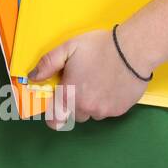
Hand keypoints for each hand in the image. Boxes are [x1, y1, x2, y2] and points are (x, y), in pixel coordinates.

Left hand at [25, 27, 152, 129]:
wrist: (134, 50)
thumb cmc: (99, 47)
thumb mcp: (68, 48)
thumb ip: (48, 64)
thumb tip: (33, 77)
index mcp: (70, 95)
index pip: (55, 120)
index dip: (53, 115)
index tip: (56, 106)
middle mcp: (87, 107)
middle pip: (75, 115)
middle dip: (74, 103)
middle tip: (80, 84)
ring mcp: (105, 111)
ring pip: (92, 113)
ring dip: (91, 103)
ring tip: (97, 82)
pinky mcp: (121, 110)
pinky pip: (108, 111)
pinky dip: (107, 102)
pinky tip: (110, 85)